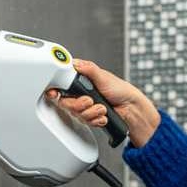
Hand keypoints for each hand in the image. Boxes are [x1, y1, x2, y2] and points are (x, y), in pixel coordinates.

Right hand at [46, 58, 161, 146]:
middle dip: (79, 105)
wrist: (131, 109)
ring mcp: (84, 106)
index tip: (55, 94)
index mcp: (81, 80)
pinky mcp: (89, 117)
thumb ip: (88, 69)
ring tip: (102, 108)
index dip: (55, 90)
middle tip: (90, 101)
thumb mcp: (104, 76)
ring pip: (76, 114)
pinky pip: (85, 122)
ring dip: (91, 113)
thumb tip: (75, 63)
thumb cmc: (120, 90)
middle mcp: (80, 93)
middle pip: (66, 103)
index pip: (61, 84)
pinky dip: (96, 120)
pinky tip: (103, 115)